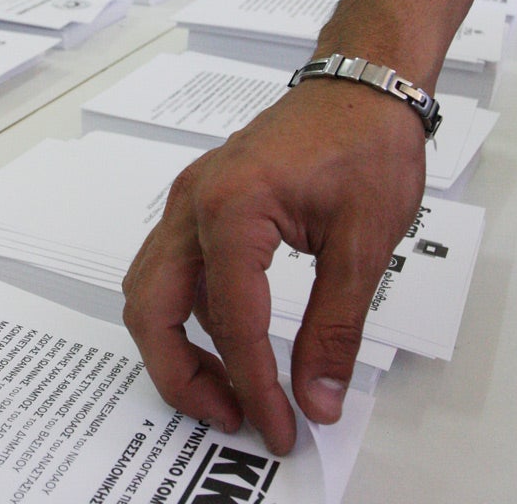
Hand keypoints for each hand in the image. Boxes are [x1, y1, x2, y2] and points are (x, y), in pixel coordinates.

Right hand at [122, 79, 425, 454]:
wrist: (360, 87)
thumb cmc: (366, 145)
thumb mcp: (363, 244)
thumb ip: (334, 329)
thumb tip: (318, 399)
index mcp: (232, 210)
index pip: (232, 323)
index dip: (255, 388)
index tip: (280, 428)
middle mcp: (192, 204)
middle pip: (150, 309)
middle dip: (180, 375)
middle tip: (230, 416)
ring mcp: (189, 200)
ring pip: (150, 290)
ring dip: (176, 346)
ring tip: (230, 386)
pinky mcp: (199, 203)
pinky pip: (173, 270)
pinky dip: (190, 314)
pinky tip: (234, 336)